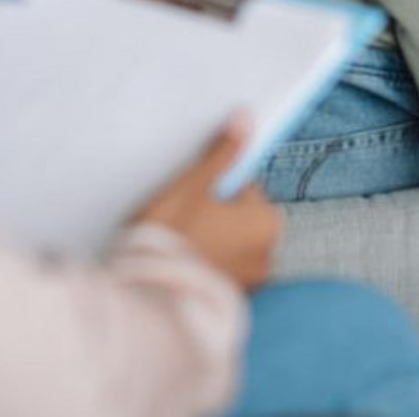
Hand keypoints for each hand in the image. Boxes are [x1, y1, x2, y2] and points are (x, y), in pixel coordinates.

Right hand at [132, 116, 282, 290]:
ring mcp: (251, 282)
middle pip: (240, 219)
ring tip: (181, 244)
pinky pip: (222, 272)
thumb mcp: (195, 185)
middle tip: (184, 221)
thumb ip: (222, 153)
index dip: (215, 189)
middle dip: (216, 217)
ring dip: (212, 243)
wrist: (150, 294)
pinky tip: (184, 264)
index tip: (194, 198)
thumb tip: (245, 118)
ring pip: (231, 247)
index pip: (245, 190)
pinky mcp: (232, 300)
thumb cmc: (173, 235)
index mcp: (268, 222)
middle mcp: (268, 255)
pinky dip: (208, 267)